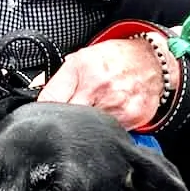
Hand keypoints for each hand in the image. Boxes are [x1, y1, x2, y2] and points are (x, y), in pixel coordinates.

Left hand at [37, 38, 168, 129]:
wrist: (153, 61)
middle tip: (67, 117)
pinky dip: (105, 130)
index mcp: (83, 70)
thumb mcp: (81, 58)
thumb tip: (36, 98)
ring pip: (88, 130)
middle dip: (64, 120)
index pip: (51, 100)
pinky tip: (108, 118)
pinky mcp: (132, 119)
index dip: (44, 110)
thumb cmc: (115, 58)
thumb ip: (58, 80)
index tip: (44, 114)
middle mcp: (100, 88)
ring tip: (93, 112)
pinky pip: (111, 133)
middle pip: (68, 118)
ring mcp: (117, 106)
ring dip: (85, 127)